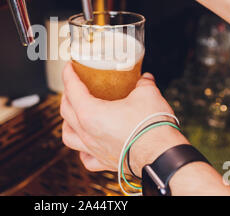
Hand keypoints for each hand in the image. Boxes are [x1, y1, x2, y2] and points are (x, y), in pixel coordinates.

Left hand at [60, 62, 187, 176]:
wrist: (162, 155)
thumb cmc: (152, 126)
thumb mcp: (147, 93)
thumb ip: (143, 83)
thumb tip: (144, 78)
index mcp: (91, 113)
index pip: (72, 89)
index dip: (68, 75)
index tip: (69, 67)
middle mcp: (87, 133)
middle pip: (66, 111)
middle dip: (67, 95)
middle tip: (75, 86)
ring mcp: (94, 149)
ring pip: (69, 136)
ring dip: (68, 123)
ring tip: (74, 115)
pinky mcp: (105, 162)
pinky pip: (86, 158)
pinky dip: (82, 150)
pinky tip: (87, 144)